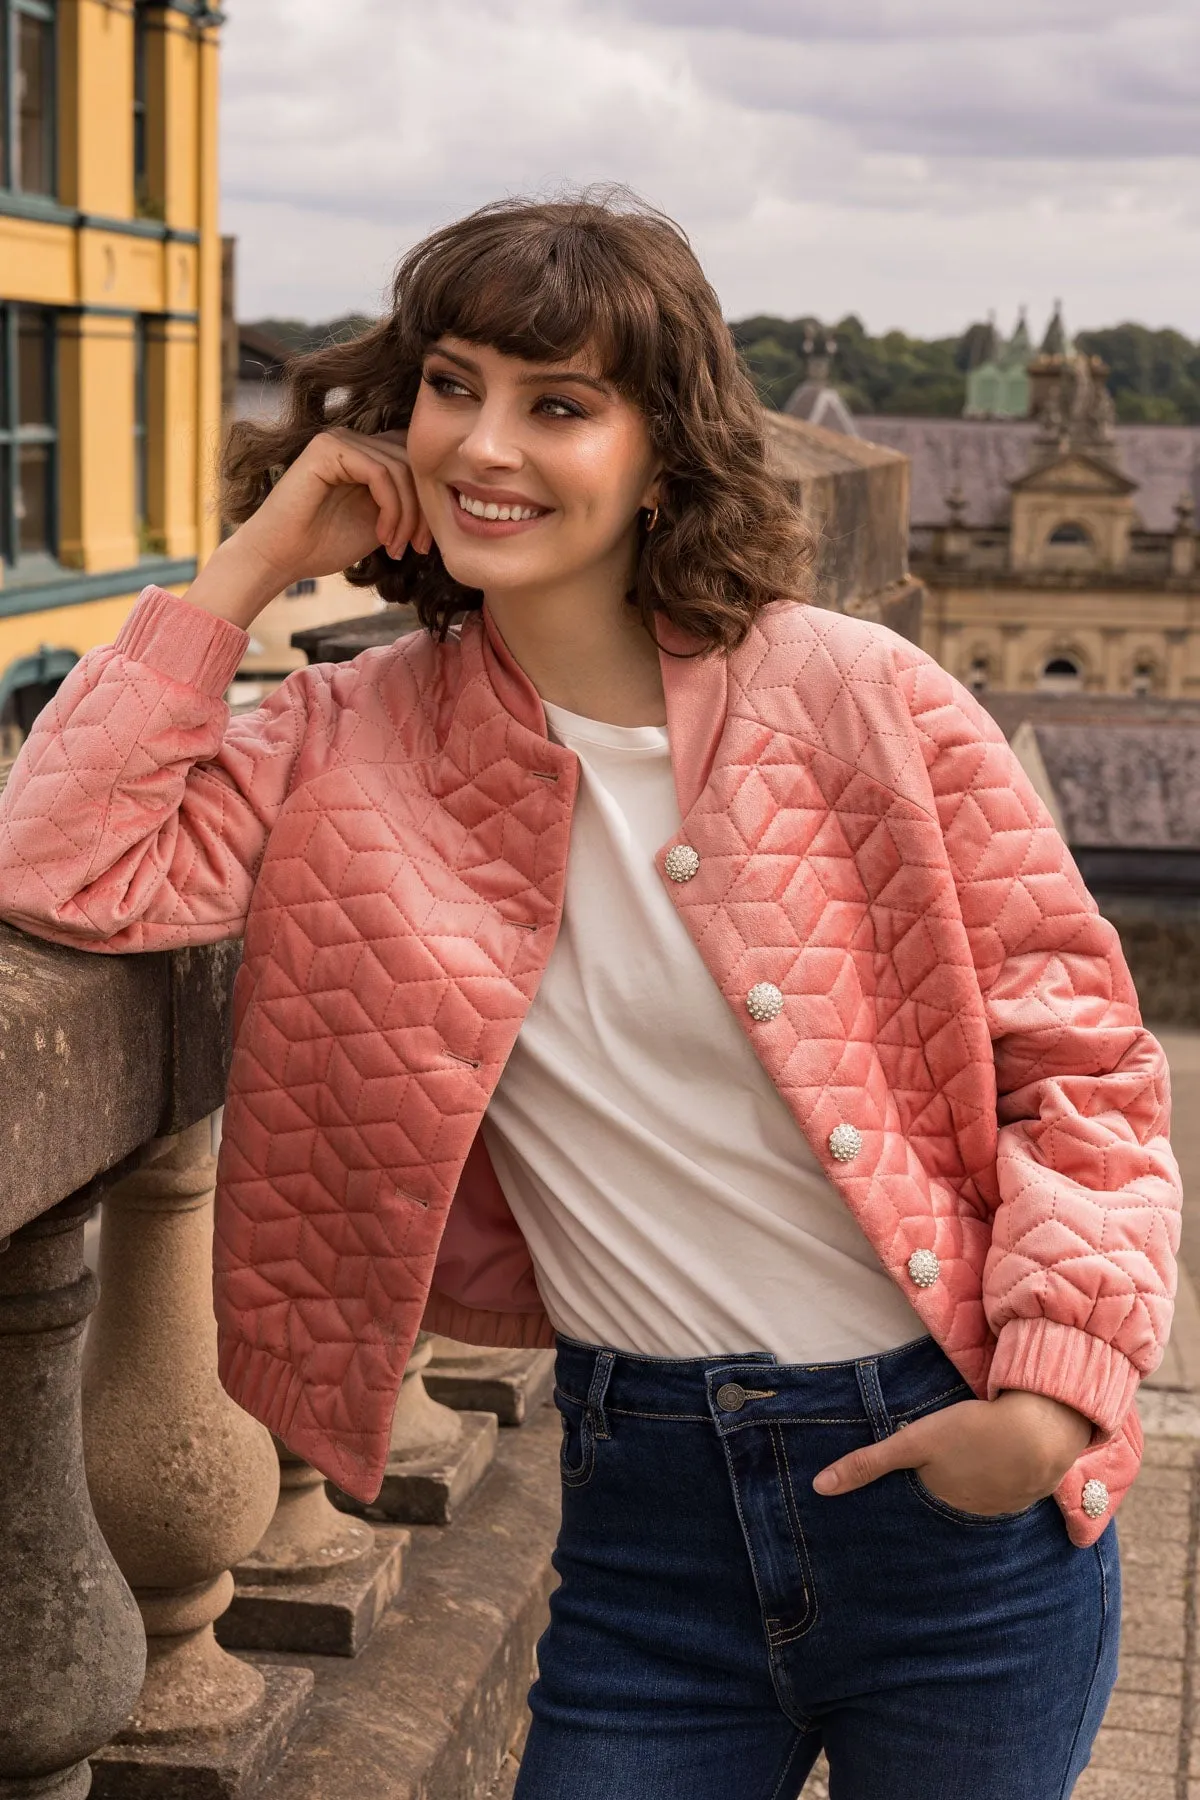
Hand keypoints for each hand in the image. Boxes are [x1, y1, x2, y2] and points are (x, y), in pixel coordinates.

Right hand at [188, 429, 433, 628]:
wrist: (279, 557)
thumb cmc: (323, 545)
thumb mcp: (380, 523)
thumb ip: (405, 504)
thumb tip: (445, 500)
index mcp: (366, 454)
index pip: (415, 463)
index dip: (428, 502)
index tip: (424, 544)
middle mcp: (354, 439)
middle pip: (413, 463)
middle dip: (423, 511)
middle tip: (418, 548)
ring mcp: (340, 439)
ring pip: (400, 469)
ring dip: (408, 516)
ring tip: (397, 547)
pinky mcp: (328, 448)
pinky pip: (380, 472)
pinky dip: (391, 508)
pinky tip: (383, 537)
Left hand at [812, 1391, 1092, 1515]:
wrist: (1040, 1429)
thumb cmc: (971, 1432)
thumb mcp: (913, 1441)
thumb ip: (868, 1463)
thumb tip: (819, 1487)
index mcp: (941, 1505)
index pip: (917, 1509)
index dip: (911, 1497)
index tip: (906, 1492)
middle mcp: (971, 1517)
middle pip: (949, 1506)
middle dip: (944, 1496)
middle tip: (945, 1472)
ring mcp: (1005, 1509)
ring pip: (980, 1500)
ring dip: (976, 1489)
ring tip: (972, 1468)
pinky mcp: (1031, 1494)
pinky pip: (1009, 1493)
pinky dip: (1003, 1482)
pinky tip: (1002, 1464)